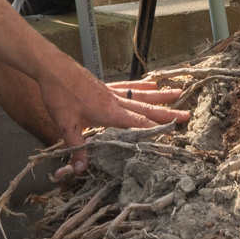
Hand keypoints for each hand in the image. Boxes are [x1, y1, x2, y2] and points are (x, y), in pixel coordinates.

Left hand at [41, 66, 189, 177]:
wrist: (52, 69)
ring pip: (140, 95)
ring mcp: (111, 91)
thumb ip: (77, 148)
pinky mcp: (104, 85)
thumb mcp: (66, 125)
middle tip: (187, 115)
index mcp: (109, 112)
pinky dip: (141, 86)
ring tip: (178, 93)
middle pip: (145, 108)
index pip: (138, 123)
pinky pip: (128, 86)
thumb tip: (82, 170)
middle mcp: (114, 101)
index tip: (173, 133)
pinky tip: (152, 84)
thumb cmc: (59, 95)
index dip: (155, 129)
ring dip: (160, 96)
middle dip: (167, 113)